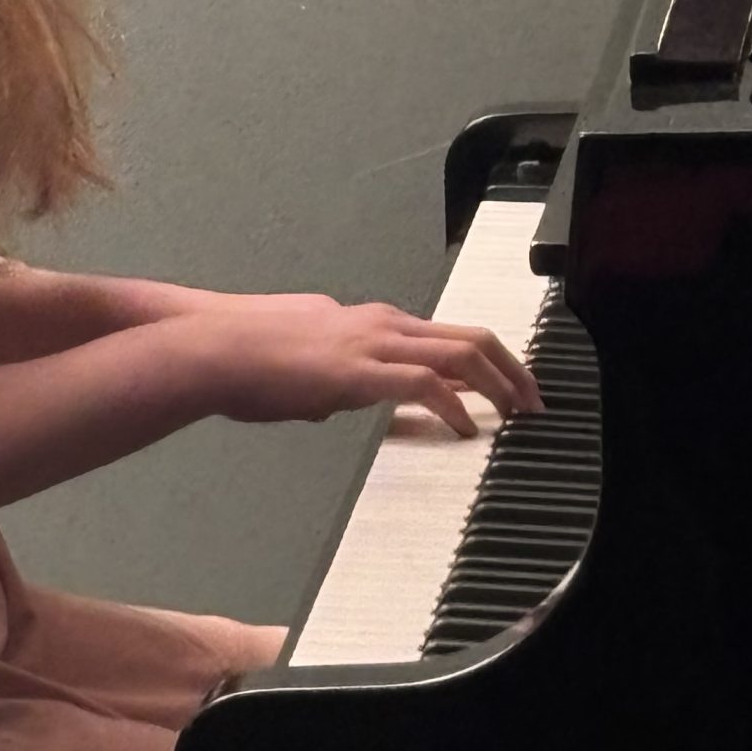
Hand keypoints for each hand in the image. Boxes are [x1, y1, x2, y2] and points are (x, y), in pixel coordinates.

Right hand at [186, 292, 542, 439]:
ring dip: (500, 385)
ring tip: (518, 415)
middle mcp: (383, 324)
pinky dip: (456, 406)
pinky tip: (467, 429)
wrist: (215, 348)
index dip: (487, 361)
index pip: (447, 335)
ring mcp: (373, 343)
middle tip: (536, 402)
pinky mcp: (360, 372)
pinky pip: (426, 384)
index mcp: (373, 321)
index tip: (510, 387)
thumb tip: (331, 397)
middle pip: (471, 336)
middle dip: (513, 369)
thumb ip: (329, 376)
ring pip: (460, 354)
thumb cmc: (248, 358)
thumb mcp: (305, 364)